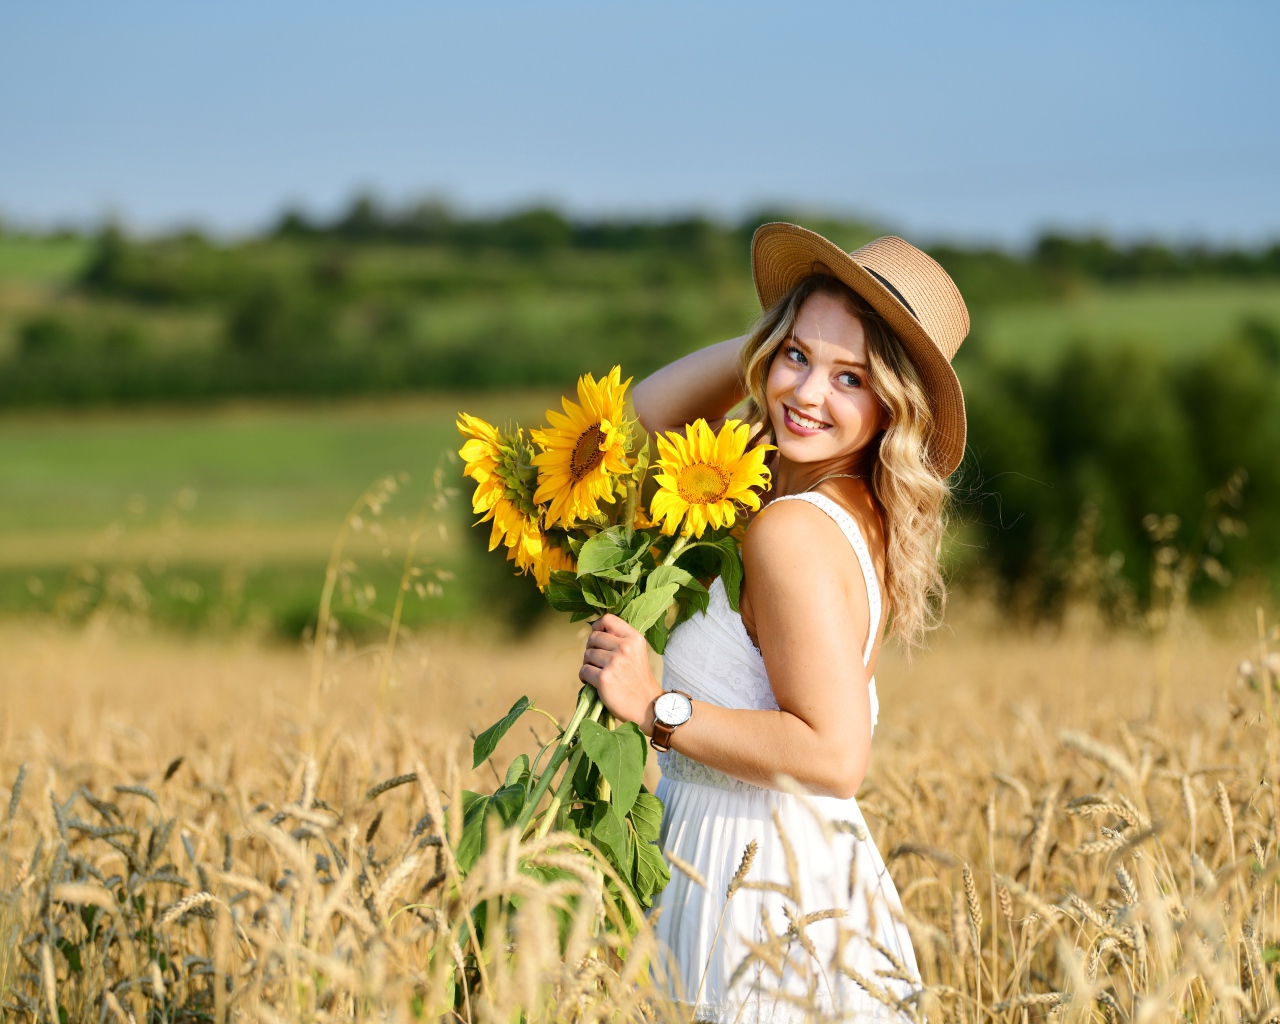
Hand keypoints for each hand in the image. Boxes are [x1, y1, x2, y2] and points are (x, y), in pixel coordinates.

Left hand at [579, 614, 662, 733]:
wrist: (647, 706)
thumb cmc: (638, 679)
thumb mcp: (637, 652)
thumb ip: (620, 639)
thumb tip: (595, 630)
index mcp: (634, 638)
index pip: (607, 619)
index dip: (597, 626)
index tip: (597, 637)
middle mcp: (625, 647)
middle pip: (593, 637)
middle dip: (591, 648)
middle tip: (598, 661)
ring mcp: (614, 662)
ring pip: (587, 654)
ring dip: (589, 664)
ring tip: (599, 673)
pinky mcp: (604, 678)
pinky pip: (584, 670)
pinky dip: (585, 677)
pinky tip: (594, 682)